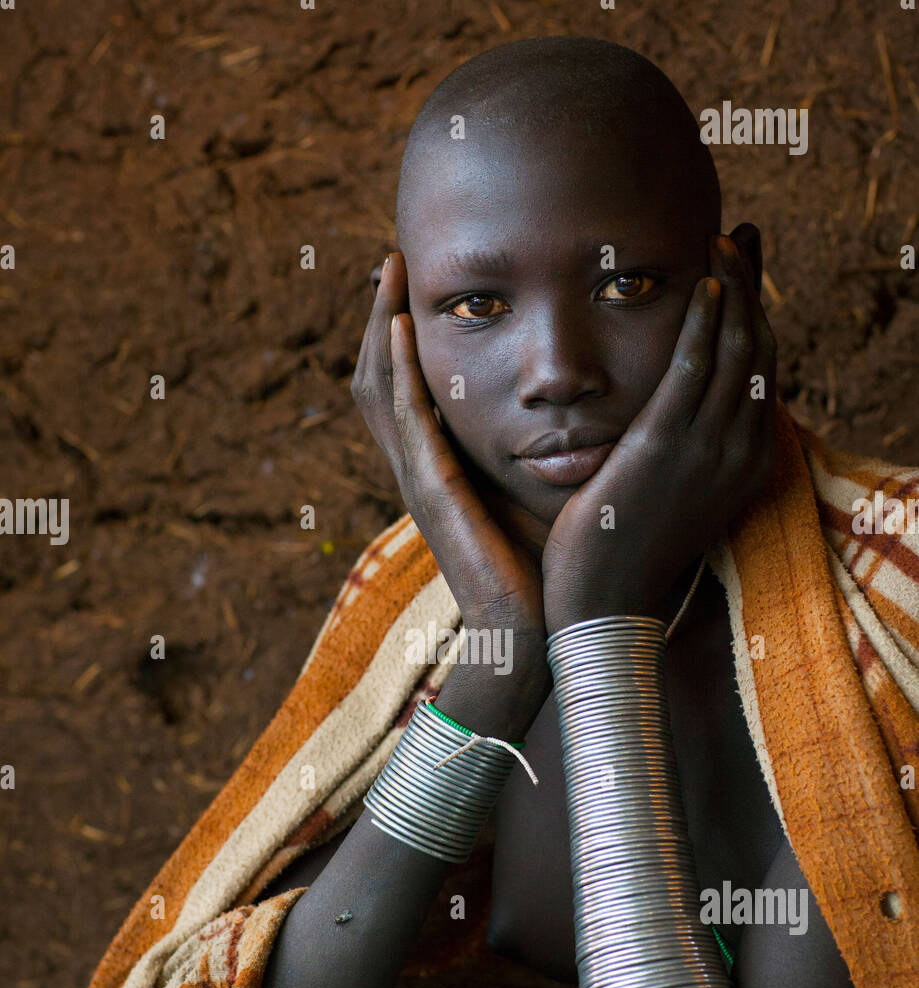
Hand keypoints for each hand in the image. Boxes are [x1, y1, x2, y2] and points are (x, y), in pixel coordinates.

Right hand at [351, 250, 546, 644]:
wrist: (529, 631)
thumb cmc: (543, 568)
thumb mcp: (540, 492)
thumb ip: (543, 447)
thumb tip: (578, 400)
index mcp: (440, 467)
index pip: (407, 387)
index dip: (403, 336)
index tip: (416, 283)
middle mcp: (419, 467)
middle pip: (379, 377)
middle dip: (379, 317)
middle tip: (390, 260)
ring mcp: (418, 479)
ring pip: (380, 388)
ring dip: (379, 328)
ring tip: (387, 273)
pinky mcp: (431, 491)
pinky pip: (405, 419)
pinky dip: (398, 371)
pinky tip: (400, 329)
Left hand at [541, 233, 777, 634]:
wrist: (602, 604)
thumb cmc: (623, 550)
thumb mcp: (668, 492)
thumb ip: (679, 447)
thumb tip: (669, 410)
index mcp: (743, 464)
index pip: (761, 372)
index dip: (756, 315)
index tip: (744, 273)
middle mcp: (738, 453)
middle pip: (759, 350)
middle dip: (752, 289)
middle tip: (736, 238)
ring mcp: (707, 451)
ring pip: (738, 351)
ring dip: (733, 289)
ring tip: (719, 242)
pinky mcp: (666, 448)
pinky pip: (696, 369)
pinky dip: (706, 322)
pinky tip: (703, 284)